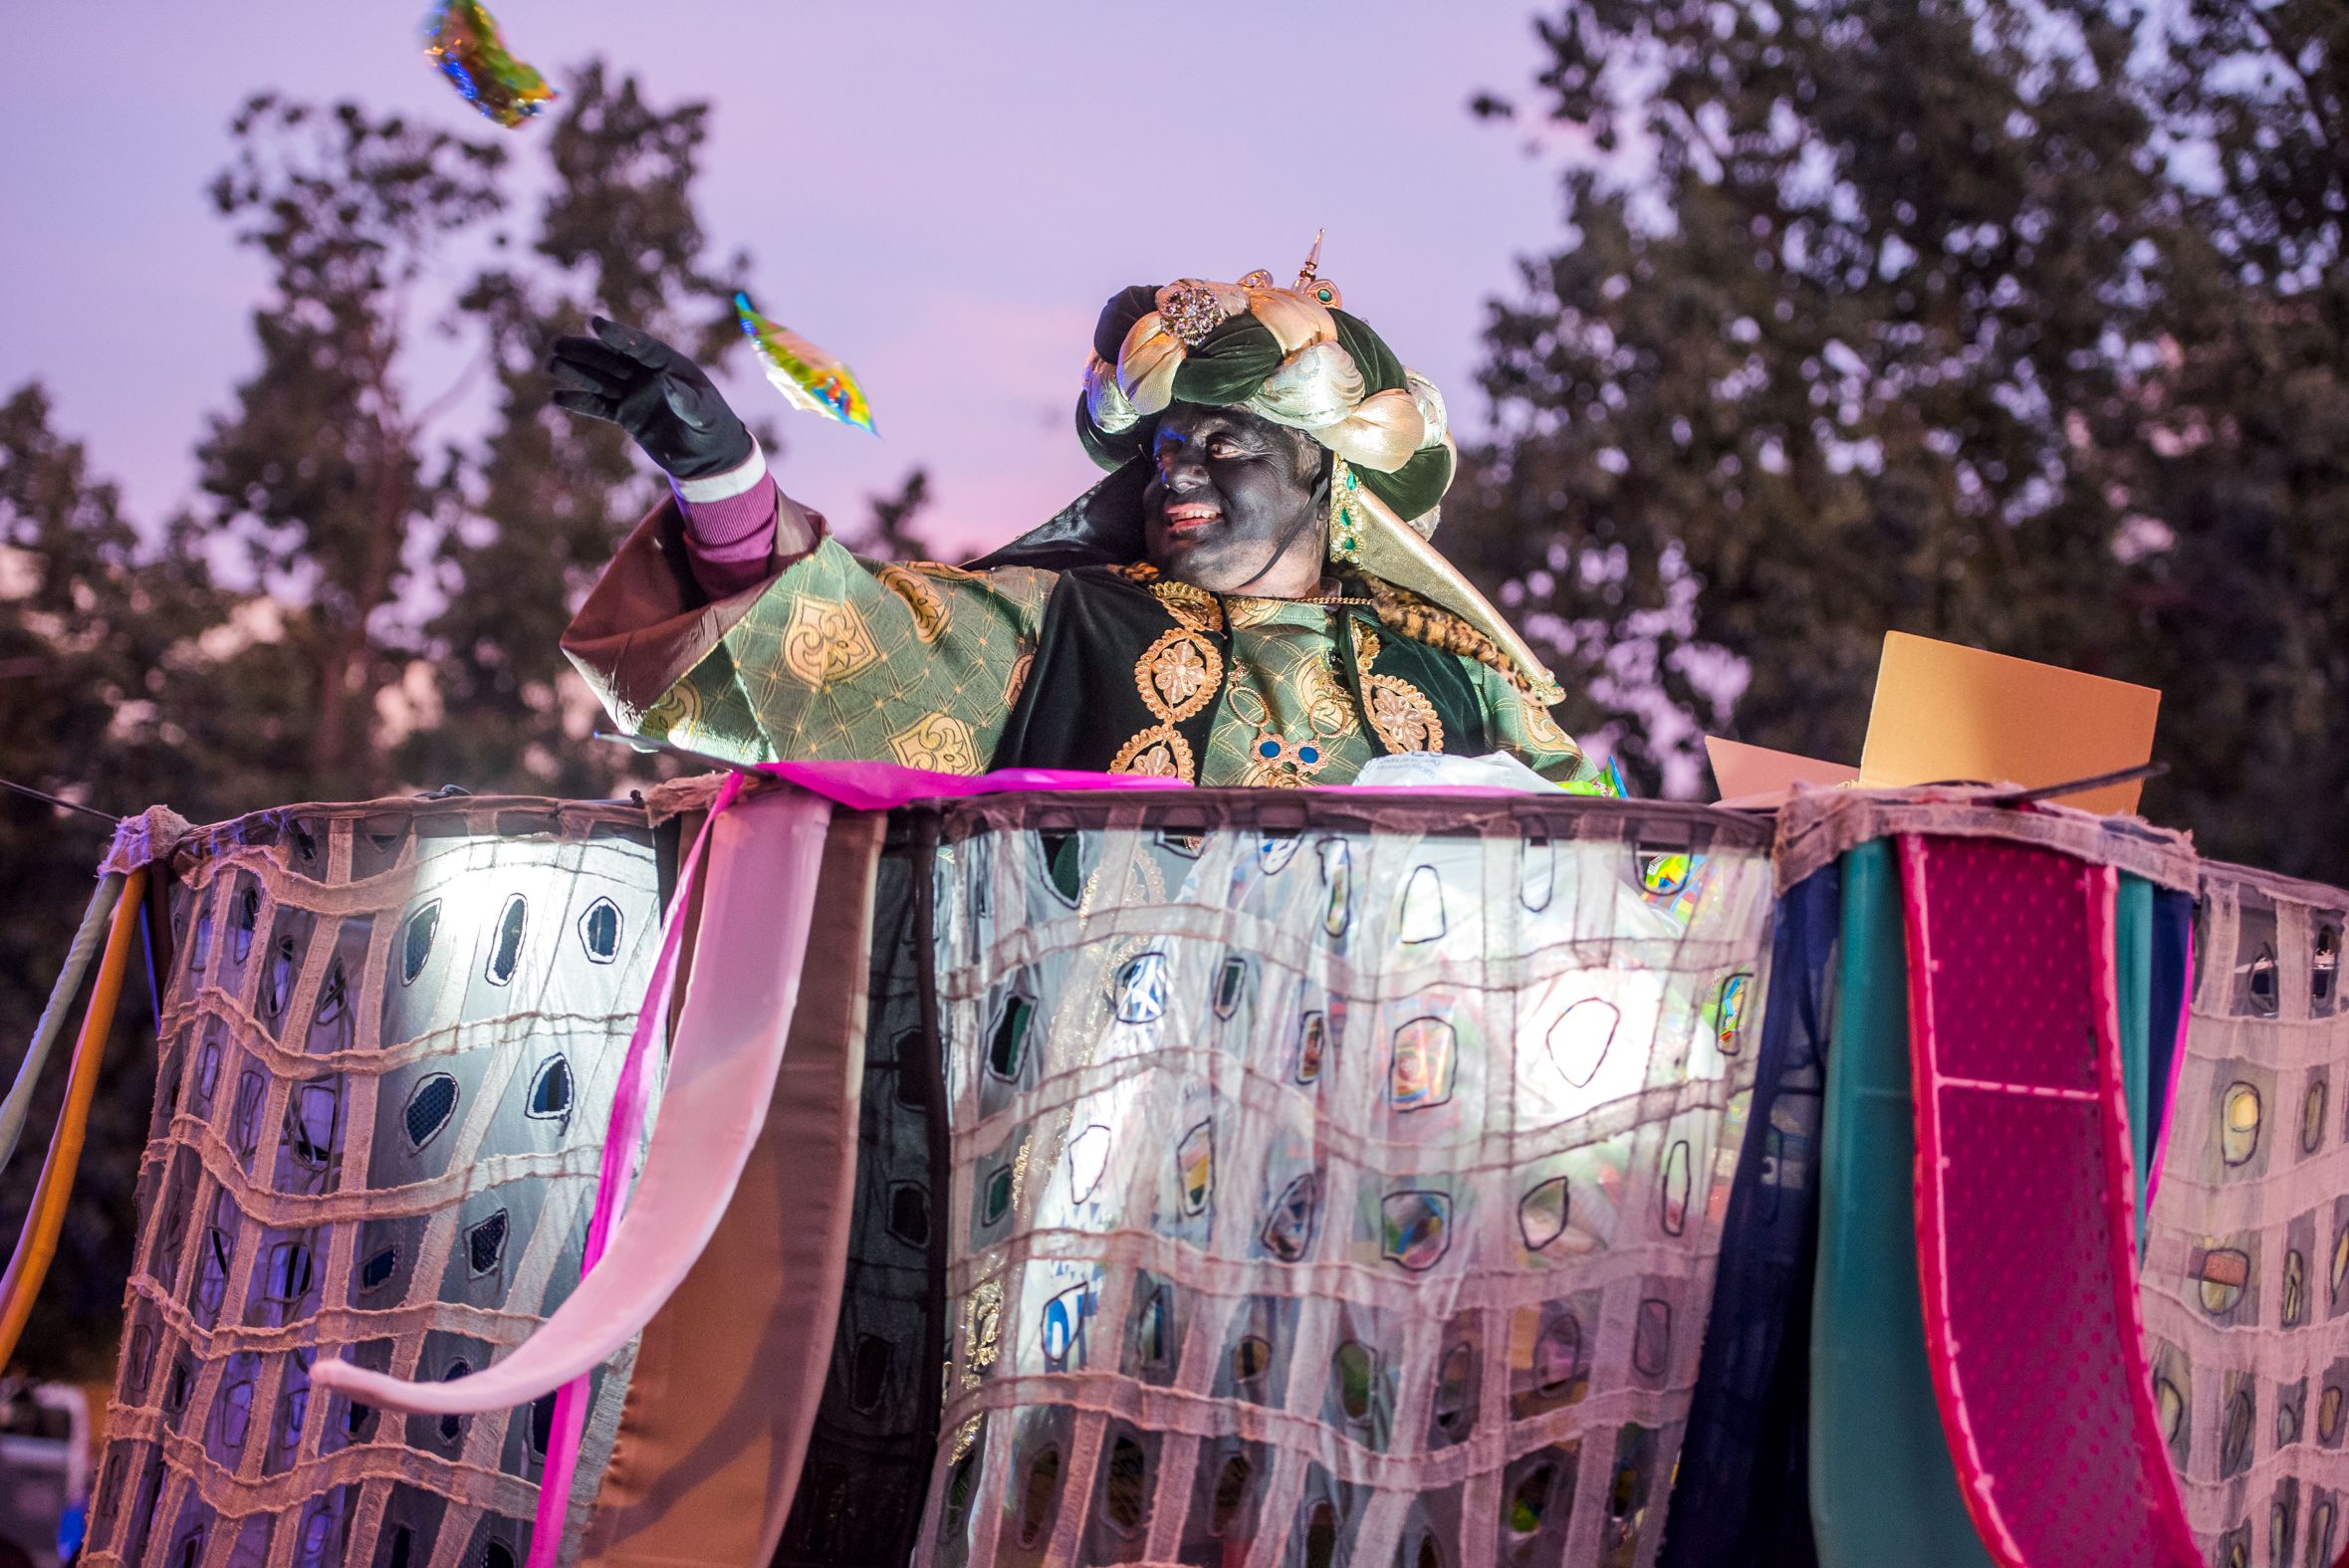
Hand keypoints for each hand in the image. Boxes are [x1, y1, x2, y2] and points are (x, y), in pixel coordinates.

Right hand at [547, 316, 753, 480]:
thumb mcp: (706, 416)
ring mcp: (635, 394)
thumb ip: (688, 401)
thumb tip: (667, 383)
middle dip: (585, 351)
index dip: (618, 336)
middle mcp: (649, 375)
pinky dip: (580, 401)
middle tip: (557, 343)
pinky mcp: (626, 414)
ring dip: (576, 371)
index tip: (594, 323)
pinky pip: (599, 405)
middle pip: (612, 359)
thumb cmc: (714, 430)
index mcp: (671, 366)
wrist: (709, 458)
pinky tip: (557, 397)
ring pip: (600, 379)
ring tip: (550, 365)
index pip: (640, 347)